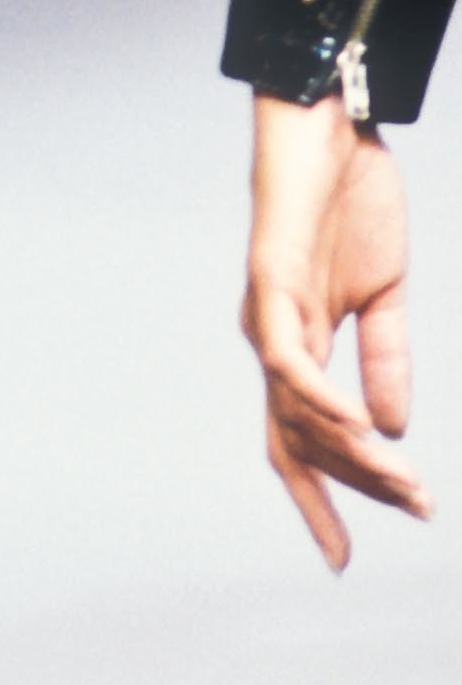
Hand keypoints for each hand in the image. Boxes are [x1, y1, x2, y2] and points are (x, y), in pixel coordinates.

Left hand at [242, 88, 432, 566]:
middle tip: (419, 508)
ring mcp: (266, 311)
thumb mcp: (383, 294)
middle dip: (358, 484)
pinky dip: (318, 398)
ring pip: (294, 409)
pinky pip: (287, 356)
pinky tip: (357, 428)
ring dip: (351, 451)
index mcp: (296, 344)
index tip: (341, 559)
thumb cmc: (350, 201)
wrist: (334, 125)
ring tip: (402, 480)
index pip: (298, 441)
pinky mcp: (269, 280)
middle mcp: (271, 337)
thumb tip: (390, 429)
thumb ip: (385, 357)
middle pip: (301, 439)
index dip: (318, 500)